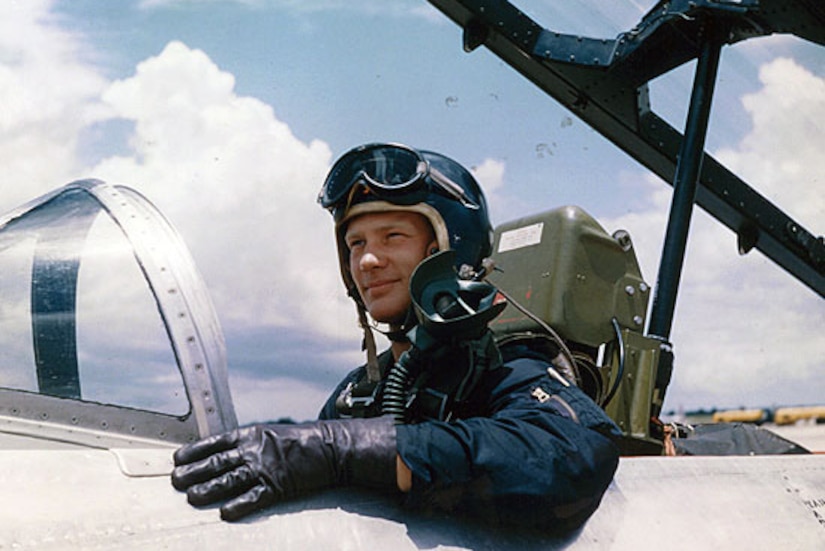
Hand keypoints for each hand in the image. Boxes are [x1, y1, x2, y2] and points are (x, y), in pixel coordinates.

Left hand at [171, 416, 397, 520]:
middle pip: (216, 462)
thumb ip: (251, 442)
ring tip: (192, 497)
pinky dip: (238, 506)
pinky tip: (225, 513)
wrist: (331, 447)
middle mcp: (254, 450)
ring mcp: (265, 468)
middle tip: (175, 480)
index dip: (194, 451)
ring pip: (228, 481)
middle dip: (193, 472)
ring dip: (208, 490)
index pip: (215, 442)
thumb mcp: (273, 433)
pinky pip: (253, 498)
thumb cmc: (304, 440)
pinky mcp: (277, 486)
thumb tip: (228, 452)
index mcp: (252, 434)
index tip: (178, 458)